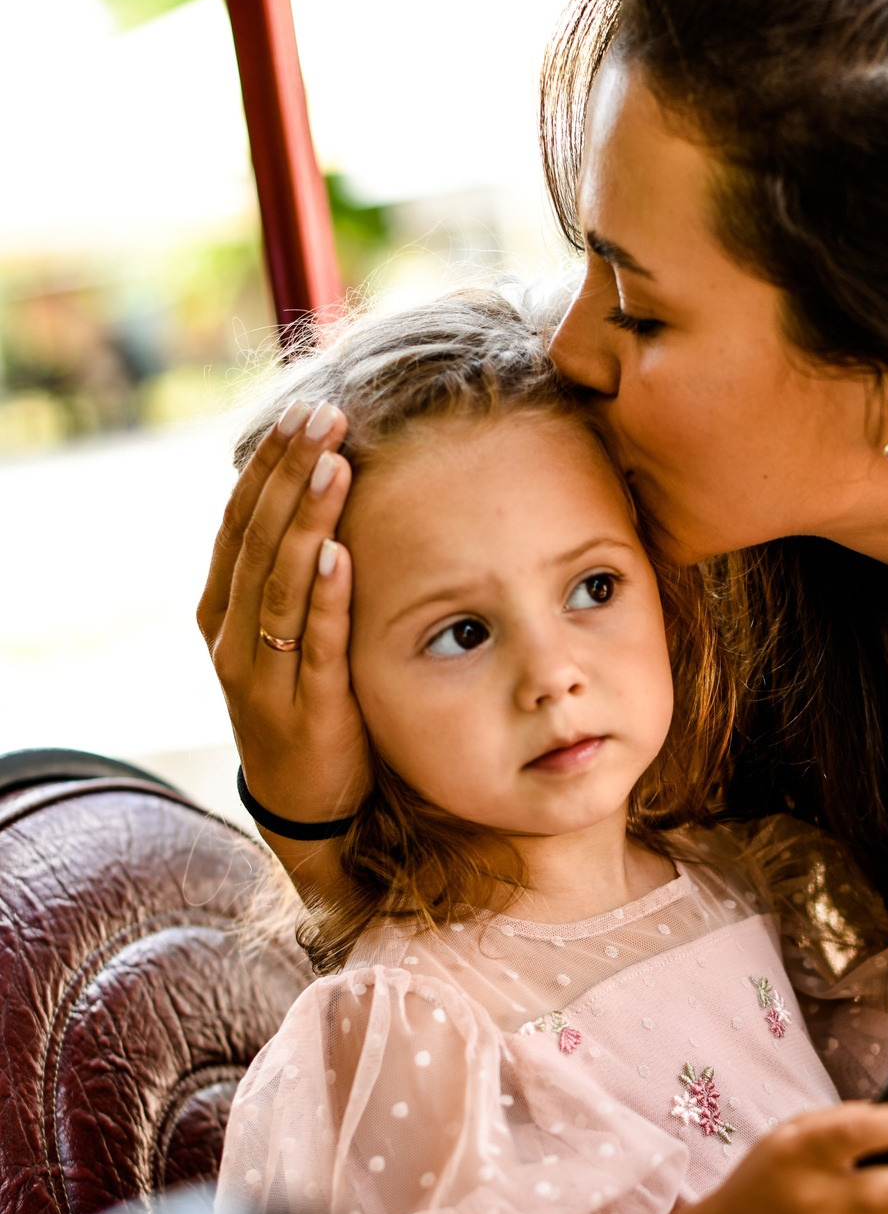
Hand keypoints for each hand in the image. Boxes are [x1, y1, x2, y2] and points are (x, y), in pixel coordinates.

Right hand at [197, 399, 370, 863]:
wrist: (307, 803)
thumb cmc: (307, 703)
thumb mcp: (288, 634)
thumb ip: (294, 576)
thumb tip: (322, 494)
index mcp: (222, 609)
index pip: (241, 520)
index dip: (269, 464)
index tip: (302, 410)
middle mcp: (232, 636)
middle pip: (258, 539)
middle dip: (290, 473)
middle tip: (322, 415)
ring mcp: (263, 674)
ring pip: (281, 584)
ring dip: (307, 520)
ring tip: (331, 463)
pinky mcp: (305, 709)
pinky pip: (313, 644)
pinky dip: (325, 598)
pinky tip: (339, 553)